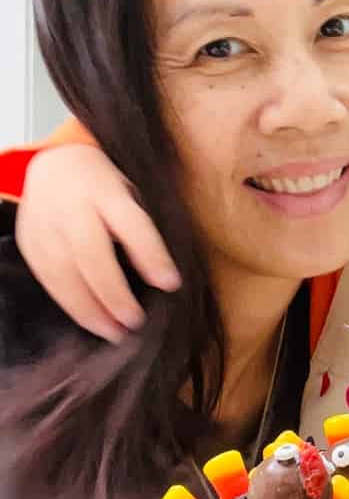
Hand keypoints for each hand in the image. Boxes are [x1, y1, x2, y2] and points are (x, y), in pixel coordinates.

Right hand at [17, 144, 180, 340]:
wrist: (54, 166)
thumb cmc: (104, 188)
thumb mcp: (131, 196)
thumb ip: (141, 230)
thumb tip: (164, 279)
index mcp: (105, 190)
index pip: (131, 224)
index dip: (151, 255)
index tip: (171, 284)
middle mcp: (70, 206)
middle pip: (91, 254)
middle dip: (113, 293)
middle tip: (134, 322)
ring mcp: (44, 224)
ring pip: (63, 272)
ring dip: (89, 309)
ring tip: (114, 333)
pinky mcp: (28, 241)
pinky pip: (47, 279)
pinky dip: (69, 304)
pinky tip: (90, 321)